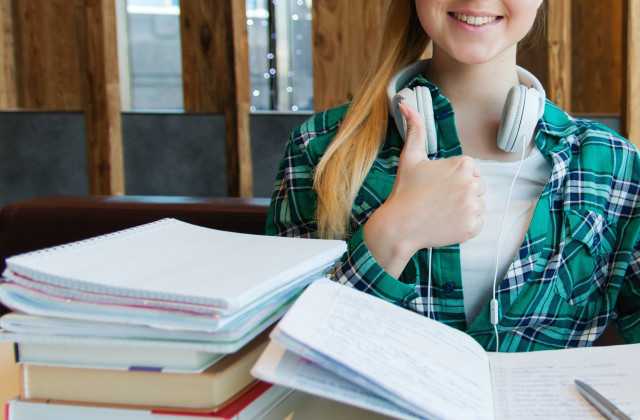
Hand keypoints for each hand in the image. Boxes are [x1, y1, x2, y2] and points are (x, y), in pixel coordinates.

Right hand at [363, 103, 485, 276]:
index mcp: (463, 164)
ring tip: (441, 212)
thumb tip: (405, 104)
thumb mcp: (410, 157)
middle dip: (461, 194)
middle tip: (438, 200)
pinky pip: (477, 224)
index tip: (438, 186)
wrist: (398, 226)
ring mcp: (473, 207)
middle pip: (478, 188)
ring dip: (463, 210)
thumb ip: (415, 129)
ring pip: (478, 206)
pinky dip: (464, 226)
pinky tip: (445, 223)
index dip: (455, 179)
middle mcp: (471, 184)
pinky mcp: (472, 227)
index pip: (473, 171)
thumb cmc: (404, 190)